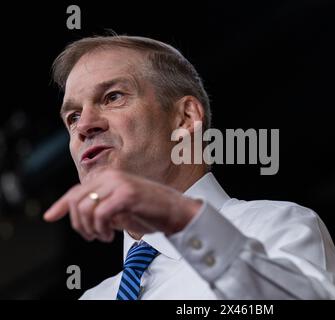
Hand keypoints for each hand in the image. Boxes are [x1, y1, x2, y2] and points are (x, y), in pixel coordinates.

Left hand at [43, 169, 201, 241]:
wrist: (177, 212)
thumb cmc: (151, 211)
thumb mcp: (120, 209)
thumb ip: (100, 207)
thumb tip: (77, 215)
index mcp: (109, 177)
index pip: (76, 190)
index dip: (61, 205)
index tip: (50, 216)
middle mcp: (111, 176)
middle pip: (76, 200)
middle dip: (78, 223)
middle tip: (91, 235)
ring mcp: (119, 184)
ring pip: (86, 208)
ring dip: (90, 229)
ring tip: (103, 235)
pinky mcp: (127, 194)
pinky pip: (100, 214)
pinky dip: (101, 228)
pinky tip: (111, 234)